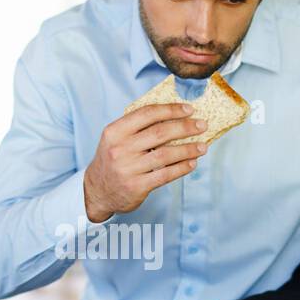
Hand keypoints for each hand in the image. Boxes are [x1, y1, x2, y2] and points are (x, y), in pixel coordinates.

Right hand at [83, 104, 208, 222]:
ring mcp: (128, 169)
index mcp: (115, 131)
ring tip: (203, 147)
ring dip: (188, 149)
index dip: (170, 110)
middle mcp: (120, 149)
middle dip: (185, 127)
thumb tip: (174, 116)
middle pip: (159, 133)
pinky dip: (182, 168)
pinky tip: (192, 163)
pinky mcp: (137, 186)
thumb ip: (137, 127)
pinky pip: (165, 174)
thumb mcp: (116, 139)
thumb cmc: (113, 160)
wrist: (97, 191)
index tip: (189, 109)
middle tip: (202, 125)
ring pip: (166, 154)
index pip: (147, 114)